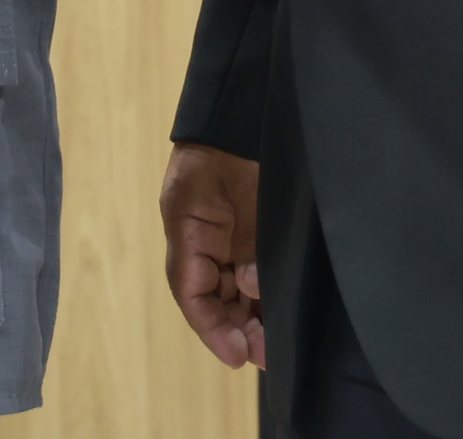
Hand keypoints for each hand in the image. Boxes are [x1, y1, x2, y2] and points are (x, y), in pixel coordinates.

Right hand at [161, 143, 263, 369]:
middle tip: (265, 356)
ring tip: (273, 346)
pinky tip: (275, 315)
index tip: (236, 354)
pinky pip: (244, 272)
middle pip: (210, 296)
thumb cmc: (237, 138)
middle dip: (234, 329)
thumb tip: (251, 286)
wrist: (243, 106)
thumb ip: (248, 236)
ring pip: (228, 290)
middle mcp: (200, 238)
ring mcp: (220, 235)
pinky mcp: (242, 230)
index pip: (189, 289)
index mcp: (187, 226)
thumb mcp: (243, 186)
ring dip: (248, 318)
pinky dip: (257, 296)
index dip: (210, 327)